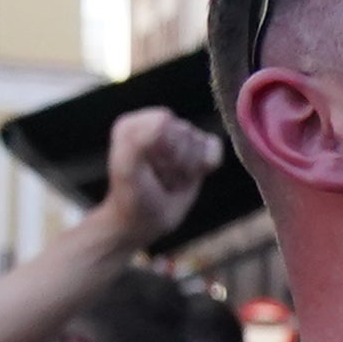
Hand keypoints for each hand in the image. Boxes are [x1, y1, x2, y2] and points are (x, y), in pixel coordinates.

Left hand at [94, 108, 219, 251]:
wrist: (145, 222)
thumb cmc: (132, 198)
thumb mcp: (127, 170)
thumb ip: (139, 142)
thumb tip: (165, 118)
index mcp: (134, 125)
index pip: (165, 120)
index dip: (164, 146)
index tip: (151, 167)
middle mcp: (155, 126)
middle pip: (185, 132)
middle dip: (177, 160)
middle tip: (161, 177)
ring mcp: (177, 138)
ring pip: (200, 141)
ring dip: (188, 168)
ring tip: (171, 179)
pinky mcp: (197, 150)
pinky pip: (214, 146)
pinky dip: (208, 164)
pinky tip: (192, 175)